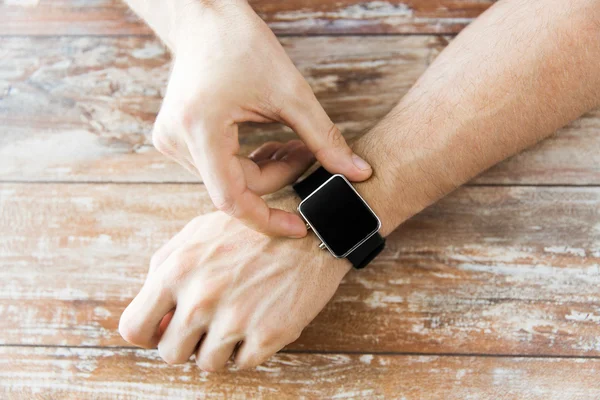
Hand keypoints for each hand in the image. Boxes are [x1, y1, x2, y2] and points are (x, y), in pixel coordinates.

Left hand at [118, 195, 350, 370]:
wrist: (312, 229)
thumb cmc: (251, 232)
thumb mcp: (198, 233)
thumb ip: (166, 270)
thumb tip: (155, 315)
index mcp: (176, 270)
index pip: (134, 327)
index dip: (148, 334)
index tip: (165, 331)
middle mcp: (201, 297)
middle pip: (170, 354)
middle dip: (186, 343)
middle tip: (208, 325)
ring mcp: (235, 318)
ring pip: (207, 363)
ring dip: (220, 347)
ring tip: (238, 318)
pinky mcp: (268, 334)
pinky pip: (243, 364)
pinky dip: (249, 348)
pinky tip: (260, 320)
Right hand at [152, 0, 371, 237]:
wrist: (205, 18)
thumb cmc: (241, 44)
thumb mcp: (290, 92)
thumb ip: (325, 138)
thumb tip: (357, 173)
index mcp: (200, 129)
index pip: (232, 200)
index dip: (268, 220)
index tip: (299, 227)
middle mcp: (177, 141)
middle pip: (236, 187)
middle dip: (278, 178)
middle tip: (307, 157)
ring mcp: (172, 142)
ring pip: (229, 179)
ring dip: (265, 170)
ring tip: (293, 145)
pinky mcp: (176, 139)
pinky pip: (218, 167)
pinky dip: (247, 163)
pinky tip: (268, 145)